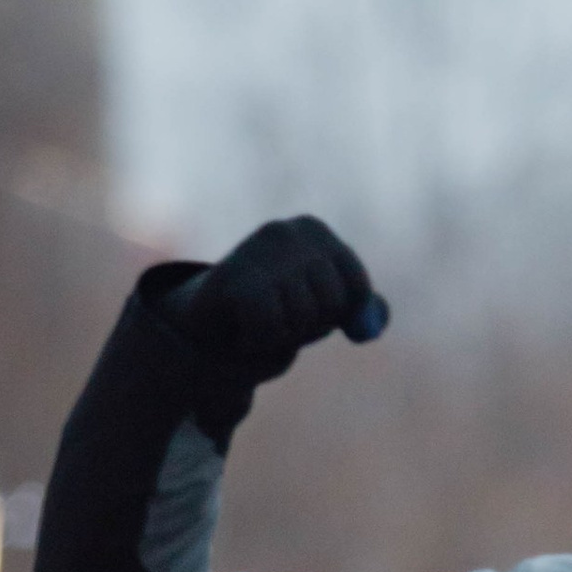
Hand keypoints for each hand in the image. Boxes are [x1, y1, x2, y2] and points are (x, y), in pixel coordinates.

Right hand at [157, 215, 390, 386]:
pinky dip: (260, 341)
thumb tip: (368, 328)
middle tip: (278, 317)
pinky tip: (243, 329)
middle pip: (332, 304)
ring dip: (283, 335)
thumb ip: (359, 311)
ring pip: (303, 318)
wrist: (203, 323)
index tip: (310, 310)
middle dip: (309, 325)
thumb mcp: (322, 305)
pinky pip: (272, 329)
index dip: (338, 315)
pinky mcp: (235, 277)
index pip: (357, 288)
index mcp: (313, 230)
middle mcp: (286, 231)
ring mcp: (258, 251)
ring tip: (258, 320)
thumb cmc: (271, 309)